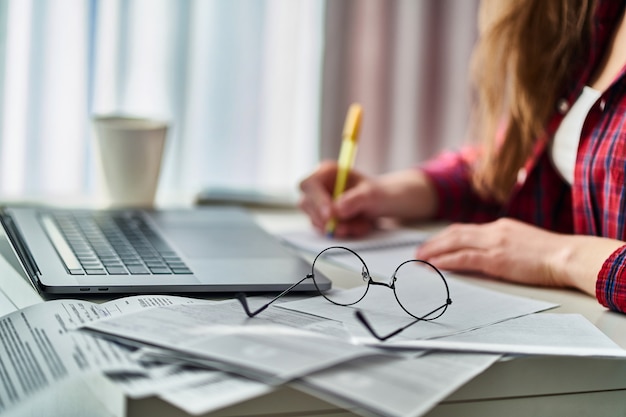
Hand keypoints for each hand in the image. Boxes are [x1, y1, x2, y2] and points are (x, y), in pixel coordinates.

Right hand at [298, 161, 380, 237]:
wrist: (384, 205)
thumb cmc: (378, 193)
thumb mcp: (372, 194)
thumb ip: (356, 199)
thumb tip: (337, 210)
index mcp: (327, 172)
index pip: (309, 184)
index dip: (316, 200)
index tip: (330, 215)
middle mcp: (318, 187)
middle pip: (306, 204)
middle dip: (326, 219)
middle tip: (346, 228)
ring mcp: (318, 204)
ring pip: (316, 221)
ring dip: (339, 228)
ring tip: (362, 224)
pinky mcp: (322, 219)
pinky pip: (324, 230)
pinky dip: (342, 232)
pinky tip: (359, 226)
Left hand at [415, 218, 622, 294]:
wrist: (566, 255)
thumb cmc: (550, 254)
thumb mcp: (522, 242)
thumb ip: (503, 244)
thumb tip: (489, 254)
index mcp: (499, 226)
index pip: (465, 229)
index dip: (445, 237)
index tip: (433, 244)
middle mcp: (493, 231)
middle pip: (454, 233)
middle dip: (434, 242)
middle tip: (419, 252)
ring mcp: (493, 243)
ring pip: (455, 243)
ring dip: (434, 252)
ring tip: (420, 260)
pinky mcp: (495, 258)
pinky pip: (464, 258)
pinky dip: (447, 261)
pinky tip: (435, 266)